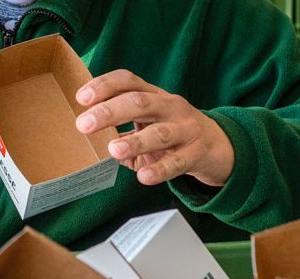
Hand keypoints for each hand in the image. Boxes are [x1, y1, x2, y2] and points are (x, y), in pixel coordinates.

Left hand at [75, 70, 233, 186]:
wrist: (218, 145)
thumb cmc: (172, 133)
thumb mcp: (148, 123)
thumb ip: (121, 128)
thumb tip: (86, 140)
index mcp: (153, 95)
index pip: (128, 81)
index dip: (104, 86)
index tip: (81, 97)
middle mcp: (170, 106)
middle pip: (139, 102)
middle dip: (109, 112)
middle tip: (84, 124)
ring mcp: (185, 129)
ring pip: (159, 133)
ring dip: (135, 141)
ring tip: (113, 150)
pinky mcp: (196, 153)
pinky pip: (177, 162)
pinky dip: (160, 170)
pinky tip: (144, 177)